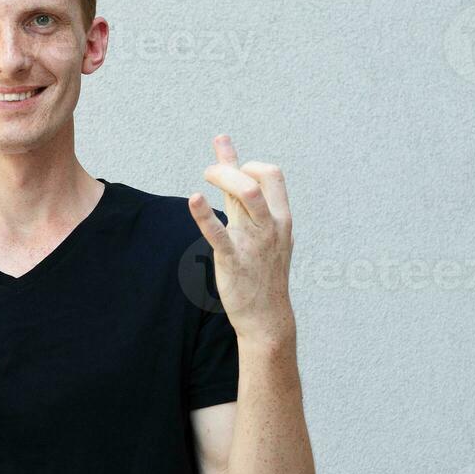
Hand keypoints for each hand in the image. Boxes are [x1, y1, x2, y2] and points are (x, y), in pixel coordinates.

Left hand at [187, 134, 294, 342]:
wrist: (266, 316)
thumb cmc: (260, 268)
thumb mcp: (258, 229)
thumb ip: (241, 194)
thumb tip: (228, 157)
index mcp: (280, 218)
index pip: (272, 174)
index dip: (249, 164)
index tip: (230, 170)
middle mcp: (270, 226)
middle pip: (257, 179)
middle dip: (230, 167)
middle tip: (209, 172)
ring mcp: (254, 242)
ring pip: (247, 196)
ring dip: (222, 177)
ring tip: (204, 177)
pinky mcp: (234, 259)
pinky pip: (220, 233)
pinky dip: (204, 215)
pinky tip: (194, 200)